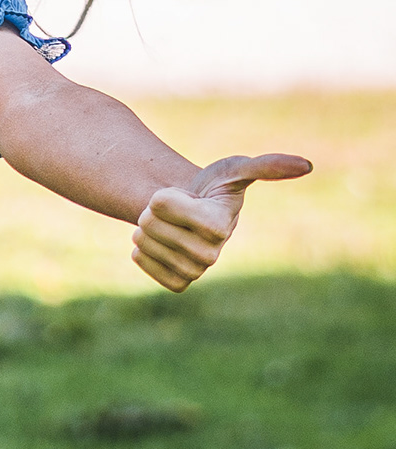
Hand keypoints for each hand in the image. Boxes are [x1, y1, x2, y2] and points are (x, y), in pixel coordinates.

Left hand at [131, 153, 310, 290]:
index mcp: (221, 225)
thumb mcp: (237, 169)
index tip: (184, 195)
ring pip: (143, 242)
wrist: (192, 210)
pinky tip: (160, 244)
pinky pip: (142, 262)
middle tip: (175, 210)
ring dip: (146, 228)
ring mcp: (194, 271)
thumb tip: (306, 166)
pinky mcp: (177, 283)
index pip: (166, 206)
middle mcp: (211, 255)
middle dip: (153, 211)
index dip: (167, 197)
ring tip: (168, 224)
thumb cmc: (217, 185)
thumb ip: (267, 166)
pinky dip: (142, 250)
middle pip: (151, 225)